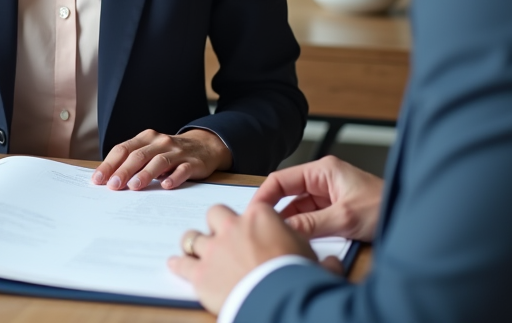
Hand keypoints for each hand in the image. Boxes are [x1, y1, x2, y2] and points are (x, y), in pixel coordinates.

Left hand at [91, 128, 231, 190]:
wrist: (205, 145)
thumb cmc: (170, 152)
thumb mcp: (150, 151)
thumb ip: (132, 161)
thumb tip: (108, 179)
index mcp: (146, 138)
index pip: (123, 149)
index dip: (109, 164)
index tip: (97, 179)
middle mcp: (160, 142)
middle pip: (138, 155)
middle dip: (124, 170)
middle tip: (113, 185)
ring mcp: (177, 152)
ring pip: (159, 161)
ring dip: (145, 174)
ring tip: (134, 186)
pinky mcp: (193, 162)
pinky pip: (183, 169)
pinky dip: (174, 177)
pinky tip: (166, 186)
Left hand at [168, 202, 316, 314]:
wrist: (279, 302)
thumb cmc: (299, 279)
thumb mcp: (316, 264)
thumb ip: (323, 259)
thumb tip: (335, 263)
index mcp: (262, 217)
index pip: (254, 209)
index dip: (254, 221)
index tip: (255, 230)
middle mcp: (234, 227)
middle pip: (216, 213)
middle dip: (219, 224)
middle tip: (225, 238)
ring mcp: (213, 249)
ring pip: (193, 236)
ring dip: (196, 243)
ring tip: (196, 250)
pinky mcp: (199, 273)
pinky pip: (181, 264)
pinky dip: (178, 264)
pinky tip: (176, 265)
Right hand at [251, 155, 383, 240]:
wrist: (412, 217)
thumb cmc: (385, 206)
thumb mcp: (345, 218)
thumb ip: (311, 224)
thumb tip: (284, 230)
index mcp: (323, 170)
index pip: (281, 179)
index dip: (264, 196)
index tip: (253, 213)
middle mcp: (323, 180)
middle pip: (288, 195)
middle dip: (276, 212)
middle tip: (263, 229)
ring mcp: (329, 195)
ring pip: (299, 209)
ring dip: (292, 223)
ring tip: (281, 237)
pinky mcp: (335, 209)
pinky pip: (311, 218)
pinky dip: (304, 229)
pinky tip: (299, 240)